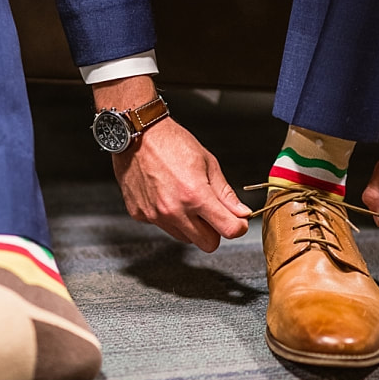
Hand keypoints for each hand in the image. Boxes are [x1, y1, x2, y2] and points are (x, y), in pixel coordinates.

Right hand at [112, 118, 250, 251]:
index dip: (237, 227)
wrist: (137, 135)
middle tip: (211, 212)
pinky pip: (163, 227)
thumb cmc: (172, 143)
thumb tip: (241, 212)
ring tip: (185, 199)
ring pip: (185, 238)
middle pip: (208, 244)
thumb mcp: (208, 163)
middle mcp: (174, 210)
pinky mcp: (140, 215)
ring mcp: (155, 215)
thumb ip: (225, 193)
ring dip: (191, 225)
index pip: (229, 230)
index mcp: (195, 195)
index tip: (237, 221)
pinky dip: (169, 217)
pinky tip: (166, 195)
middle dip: (214, 231)